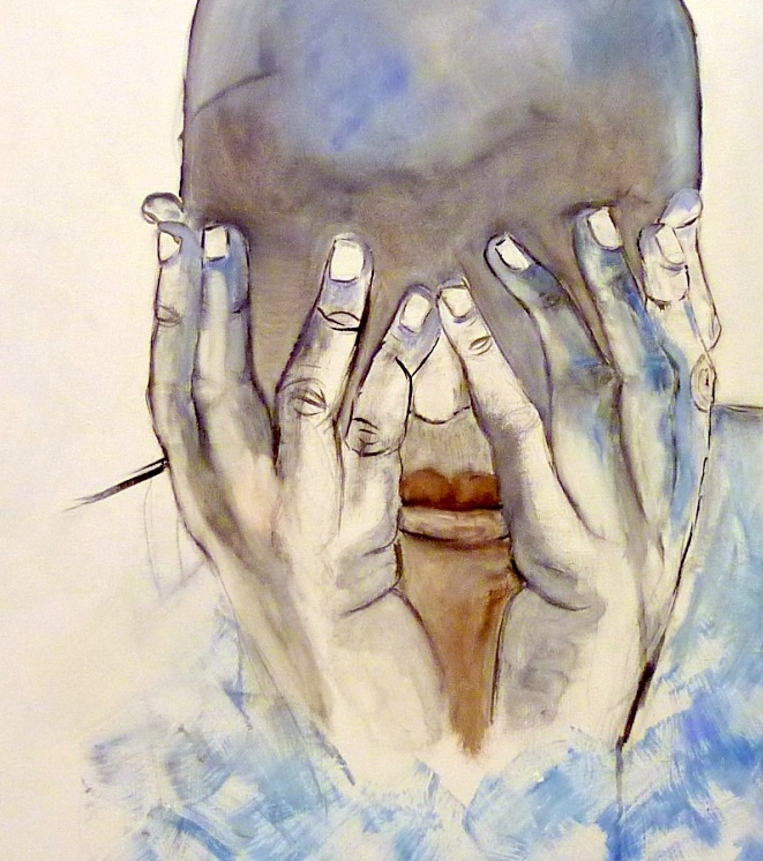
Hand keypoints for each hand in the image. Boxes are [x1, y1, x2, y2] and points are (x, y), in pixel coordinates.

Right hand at [144, 196, 446, 780]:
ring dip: (327, 322)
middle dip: (217, 302)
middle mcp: (230, 504)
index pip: (169, 388)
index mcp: (203, 495)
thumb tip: (262, 373)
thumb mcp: (264, 523)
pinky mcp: (352, 534)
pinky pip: (378, 434)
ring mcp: (289, 520)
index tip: (175, 240)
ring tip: (355, 253)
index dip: (169, 311)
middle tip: (226, 228)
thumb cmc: (316, 597)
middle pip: (211, 384)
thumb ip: (255, 455)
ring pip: (299, 399)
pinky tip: (428, 318)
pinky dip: (400, 370)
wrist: (351, 700)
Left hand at [437, 190, 718, 747]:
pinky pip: (534, 462)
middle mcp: (670, 503)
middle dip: (632, 283)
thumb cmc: (568, 625)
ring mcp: (633, 536)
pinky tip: (456, 333)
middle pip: (660, 366)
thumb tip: (577, 366)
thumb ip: (594, 454)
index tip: (669, 220)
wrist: (566, 742)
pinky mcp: (583, 570)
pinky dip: (499, 387)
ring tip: (507, 247)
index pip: (694, 370)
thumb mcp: (595, 526)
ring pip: (606, 398)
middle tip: (595, 213)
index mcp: (679, 490)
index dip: (686, 292)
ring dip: (559, 314)